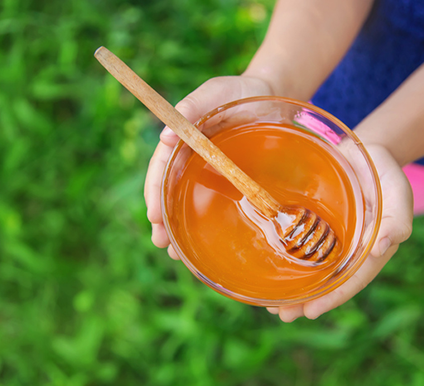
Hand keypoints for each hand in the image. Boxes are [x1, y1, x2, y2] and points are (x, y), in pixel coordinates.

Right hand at [144, 76, 273, 258]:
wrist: (269, 96)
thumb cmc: (237, 93)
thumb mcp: (215, 92)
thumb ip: (192, 106)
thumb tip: (164, 136)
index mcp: (182, 141)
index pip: (161, 170)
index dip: (155, 193)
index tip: (153, 216)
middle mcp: (192, 160)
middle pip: (170, 192)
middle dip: (162, 220)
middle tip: (161, 243)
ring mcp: (211, 173)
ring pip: (189, 203)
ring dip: (180, 229)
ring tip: (175, 255)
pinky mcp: (231, 181)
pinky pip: (216, 203)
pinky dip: (206, 223)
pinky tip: (204, 243)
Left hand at [266, 144, 413, 321]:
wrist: (363, 153)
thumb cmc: (384, 174)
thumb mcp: (398, 193)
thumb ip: (398, 219)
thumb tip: (382, 248)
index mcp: (371, 249)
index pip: (352, 279)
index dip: (333, 297)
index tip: (311, 312)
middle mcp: (350, 249)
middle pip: (328, 281)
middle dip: (306, 300)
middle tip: (282, 315)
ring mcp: (331, 238)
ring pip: (312, 269)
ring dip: (293, 288)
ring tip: (270, 305)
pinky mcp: (314, 225)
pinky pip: (300, 246)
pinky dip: (287, 260)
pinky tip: (269, 269)